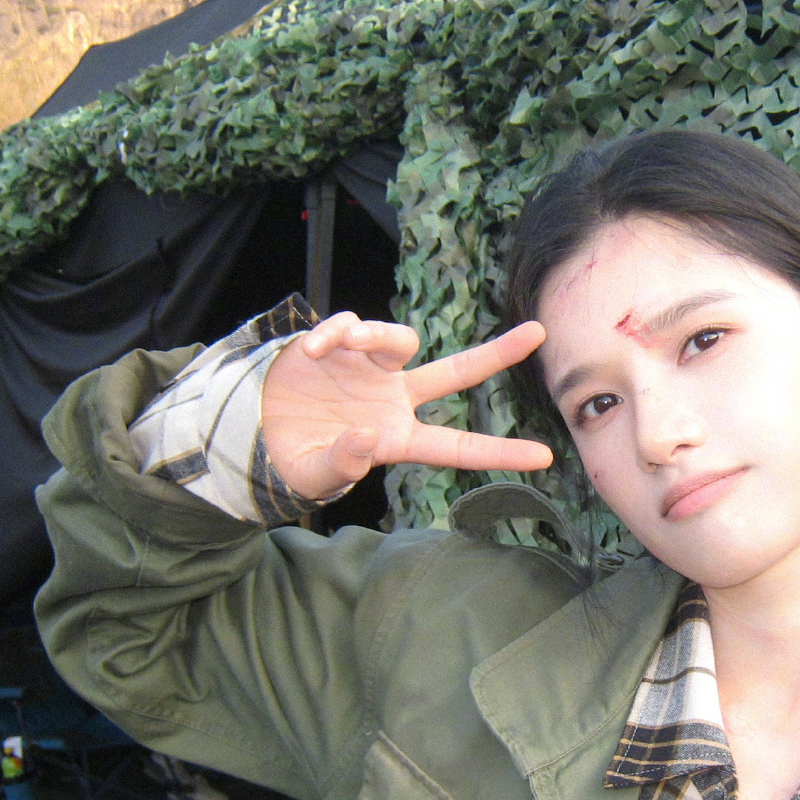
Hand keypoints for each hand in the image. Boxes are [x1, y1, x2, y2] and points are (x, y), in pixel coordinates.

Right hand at [259, 313, 553, 502]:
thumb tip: (368, 439)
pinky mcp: (342, 345)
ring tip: (336, 346)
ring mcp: (372, 368)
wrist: (254, 429)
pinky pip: (349, 326)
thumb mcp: (316, 473)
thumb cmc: (294, 459)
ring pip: (400, 339)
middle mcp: (396, 398)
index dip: (499, 452)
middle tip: (540, 333)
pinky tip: (311, 350)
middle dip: (498, 354)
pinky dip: (334, 332)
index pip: (457, 446)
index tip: (545, 458)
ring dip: (374, 334)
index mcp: (399, 438)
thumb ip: (343, 462)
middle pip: (458, 372)